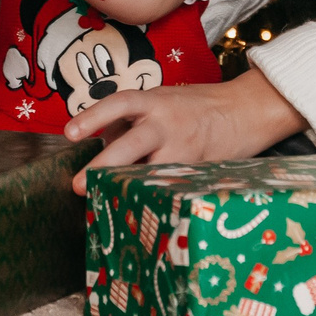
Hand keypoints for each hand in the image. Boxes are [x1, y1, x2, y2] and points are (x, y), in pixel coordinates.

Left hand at [62, 69, 305, 188]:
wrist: (246, 110)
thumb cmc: (195, 107)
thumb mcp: (161, 101)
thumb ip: (130, 121)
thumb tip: (101, 146)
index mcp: (155, 101)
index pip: (120, 104)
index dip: (93, 116)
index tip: (69, 134)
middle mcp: (168, 123)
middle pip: (132, 144)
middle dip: (103, 167)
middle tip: (79, 186)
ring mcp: (185, 148)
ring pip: (151, 172)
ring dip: (127, 189)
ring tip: (107, 206)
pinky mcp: (198, 170)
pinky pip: (170, 187)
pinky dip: (153, 198)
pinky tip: (139, 214)